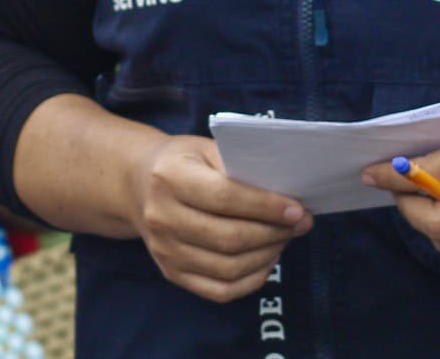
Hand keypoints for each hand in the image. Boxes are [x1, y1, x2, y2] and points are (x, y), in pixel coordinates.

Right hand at [124, 133, 310, 302]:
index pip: (224, 198)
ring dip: (268, 255)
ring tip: (286, 238)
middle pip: (229, 238)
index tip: (298, 209)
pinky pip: (220, 291)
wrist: (139, 185)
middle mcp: (162, 217)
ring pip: (228, 268)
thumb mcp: (207, 148)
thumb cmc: (185, 162)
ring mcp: (164, 251)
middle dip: (274, 233)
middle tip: (300, 224)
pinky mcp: (171, 274)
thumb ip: (241, 167)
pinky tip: (267, 259)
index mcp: (170, 177)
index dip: (266, 207)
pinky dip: (252, 279)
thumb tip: (288, 194)